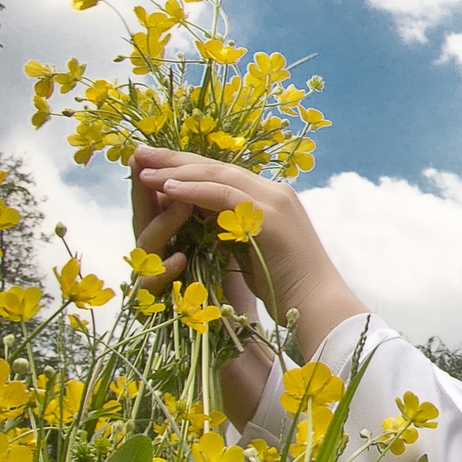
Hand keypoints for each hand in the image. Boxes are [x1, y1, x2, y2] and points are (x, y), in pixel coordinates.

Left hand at [129, 145, 366, 356]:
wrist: (320, 308)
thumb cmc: (288, 291)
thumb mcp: (253, 253)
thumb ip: (231, 232)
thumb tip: (199, 221)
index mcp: (275, 201)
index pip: (225, 175)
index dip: (189, 168)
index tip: (157, 166)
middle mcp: (276, 193)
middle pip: (219, 166)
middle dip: (176, 159)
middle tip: (141, 153)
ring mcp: (275, 201)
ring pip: (219, 174)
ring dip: (177, 171)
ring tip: (144, 170)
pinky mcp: (269, 216)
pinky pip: (223, 194)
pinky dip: (193, 190)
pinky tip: (167, 188)